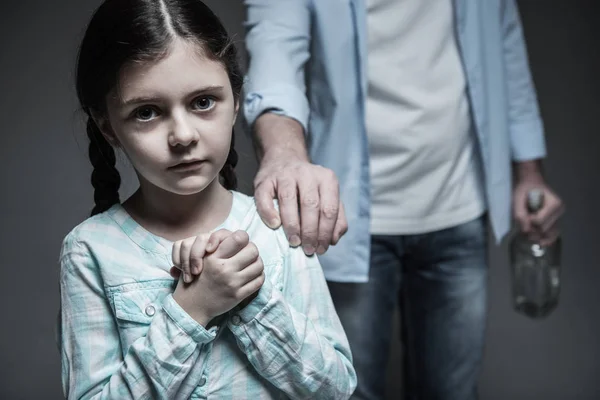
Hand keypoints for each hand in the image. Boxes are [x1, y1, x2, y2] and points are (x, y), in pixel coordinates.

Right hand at [172, 230, 264, 325]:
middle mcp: (224, 269)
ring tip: (250, 264)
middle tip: (247, 253)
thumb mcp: (202, 257)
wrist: (192, 305)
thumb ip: (218, 245)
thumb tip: (239, 237)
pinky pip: (259, 281)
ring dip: (256, 263)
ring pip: (258, 265)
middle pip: (253, 250)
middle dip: (251, 250)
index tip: (239, 243)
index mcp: (213, 257)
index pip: (240, 238)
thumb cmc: (197, 278)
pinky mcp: (238, 295)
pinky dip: (258, 276)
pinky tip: (252, 275)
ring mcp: (232, 283)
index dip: (243, 238)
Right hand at [253, 115, 347, 255]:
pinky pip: (265, 198)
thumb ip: (336, 218)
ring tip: (294, 242)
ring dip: (292, 225)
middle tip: (308, 249)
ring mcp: (285, 174)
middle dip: (310, 232)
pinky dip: (269, 213)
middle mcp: (307, 173)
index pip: (329, 209)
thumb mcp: (326, 197)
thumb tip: (333, 239)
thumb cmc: (307, 187)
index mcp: (327, 178)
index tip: (321, 249)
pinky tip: (275, 225)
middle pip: (311, 205)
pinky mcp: (265, 179)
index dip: (326, 232)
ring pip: (289, 200)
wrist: (283, 161)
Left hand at [513, 161, 563, 246]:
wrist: (531, 183)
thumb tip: (526, 230)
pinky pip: (553, 234)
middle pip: (544, 229)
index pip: (540, 222)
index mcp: (554, 203)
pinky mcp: (555, 221)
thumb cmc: (525, 188)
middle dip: (532, 228)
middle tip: (524, 220)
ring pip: (548, 234)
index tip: (525, 213)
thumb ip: (520, 213)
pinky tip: (539, 242)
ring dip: (536, 235)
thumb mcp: (518, 197)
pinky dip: (544, 238)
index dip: (529, 221)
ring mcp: (558, 217)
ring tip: (528, 229)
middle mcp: (559, 211)